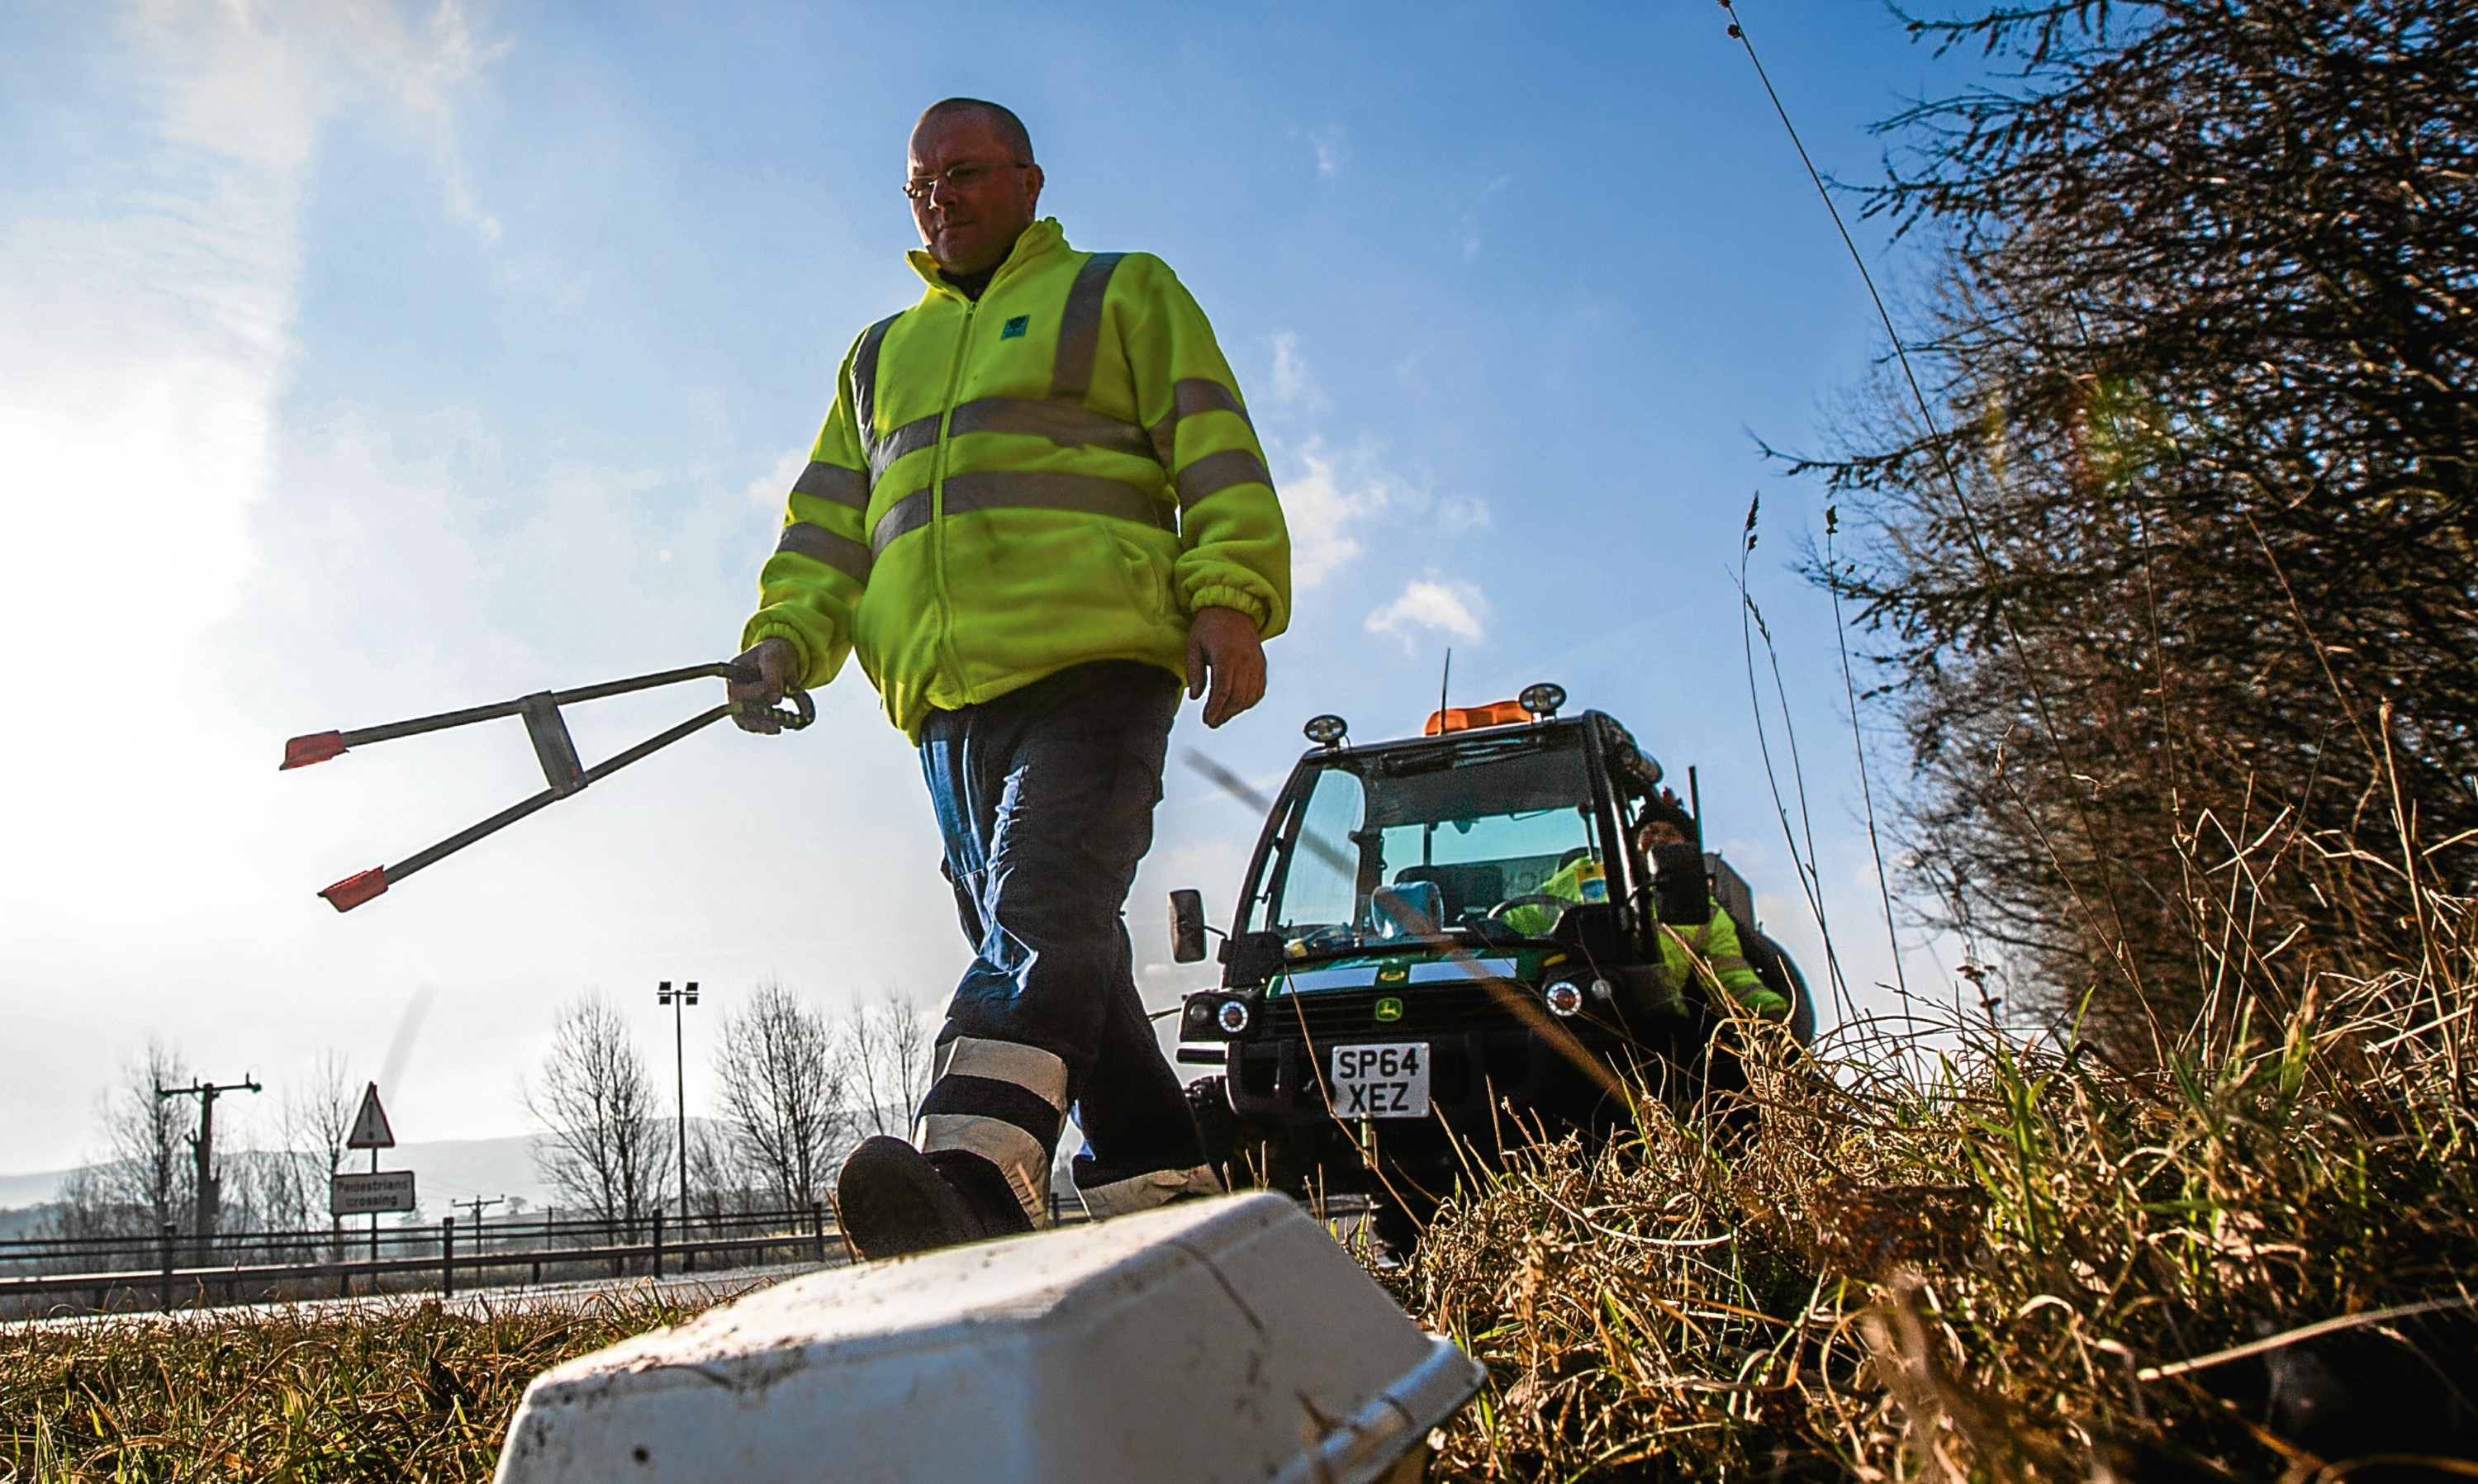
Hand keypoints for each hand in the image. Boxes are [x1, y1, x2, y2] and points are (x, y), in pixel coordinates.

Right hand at [728, 637, 798, 732]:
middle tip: (776, 723)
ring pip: (745, 720)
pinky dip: (765, 727)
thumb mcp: (774, 657)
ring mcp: (742, 700)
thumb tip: (775, 699)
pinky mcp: (751, 709)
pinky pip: (753, 723)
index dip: (751, 693)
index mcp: (734, 671)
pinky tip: (778, 728)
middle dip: (758, 716)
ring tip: (777, 728)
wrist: (781, 658)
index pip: (736, 687)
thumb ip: (773, 675)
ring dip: (761, 726)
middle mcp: (735, 688)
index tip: (773, 694)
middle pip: (740, 708)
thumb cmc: (773, 652)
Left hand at [1185, 606, 1265, 728]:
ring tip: (1221, 716)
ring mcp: (1255, 663)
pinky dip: (1249, 701)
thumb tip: (1195, 697)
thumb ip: (1194, 671)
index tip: (1207, 719)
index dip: (1215, 709)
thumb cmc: (1208, 626)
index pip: (1222, 690)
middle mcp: (1244, 661)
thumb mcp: (1193, 645)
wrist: (1233, 607)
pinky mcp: (1260, 664)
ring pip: (1249, 696)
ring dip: (1235, 710)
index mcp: (1225, 655)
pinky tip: (1237, 706)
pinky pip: (1258, 689)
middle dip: (1224, 714)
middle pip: (1237, 697)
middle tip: (1211, 722)